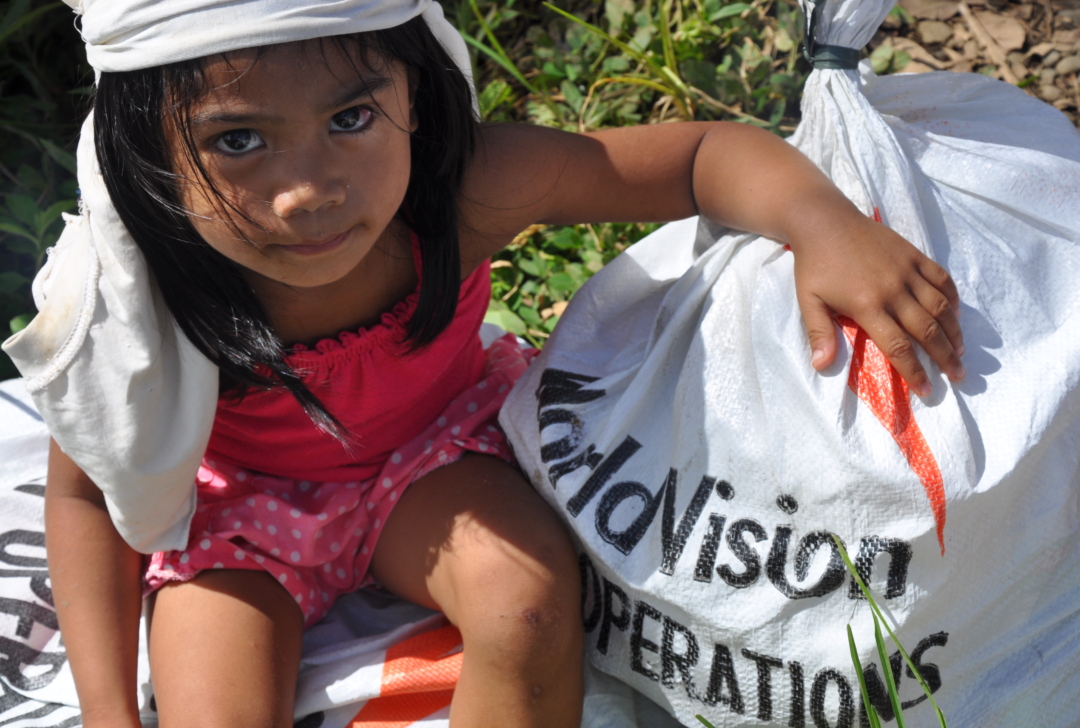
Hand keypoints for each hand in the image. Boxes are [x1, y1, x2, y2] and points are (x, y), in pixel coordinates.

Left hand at [789, 207, 963, 396]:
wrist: (824, 221)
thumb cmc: (814, 265)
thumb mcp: (808, 301)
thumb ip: (819, 334)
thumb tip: (821, 366)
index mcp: (868, 306)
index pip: (898, 347)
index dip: (914, 371)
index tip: (926, 390)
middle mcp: (893, 290)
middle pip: (927, 331)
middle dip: (944, 357)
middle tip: (958, 376)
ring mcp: (906, 270)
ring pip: (940, 306)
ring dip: (954, 332)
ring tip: (960, 351)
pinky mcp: (913, 254)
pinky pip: (941, 278)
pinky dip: (952, 298)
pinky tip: (956, 315)